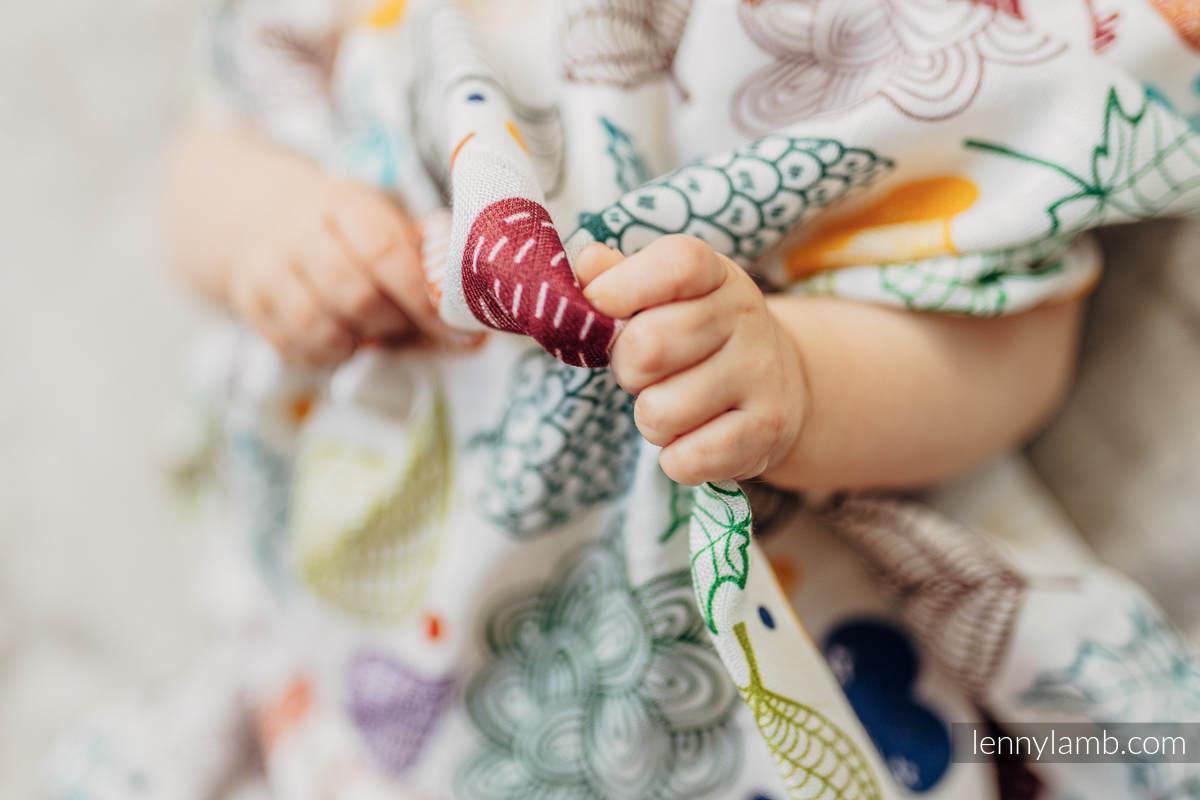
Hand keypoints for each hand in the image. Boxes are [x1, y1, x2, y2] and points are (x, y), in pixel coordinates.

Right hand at [228, 177, 451, 365]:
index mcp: (344, 203)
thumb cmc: (346, 230)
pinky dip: (328, 354)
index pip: (383, 250)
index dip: (420, 295)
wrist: (258, 214)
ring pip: (319, 327)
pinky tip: (342, 338)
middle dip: (392, 323)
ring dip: (358, 342)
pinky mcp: (249, 304)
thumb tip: (474, 341)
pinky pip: (294, 348)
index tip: (451, 325)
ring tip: (373, 331)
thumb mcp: (383, 225)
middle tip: (407, 326)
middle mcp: (298, 232)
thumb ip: (425, 274)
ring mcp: (267, 269)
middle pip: (354, 295)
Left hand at [578, 236, 807, 485]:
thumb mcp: (665, 297)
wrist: (777, 387)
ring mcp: (761, 374)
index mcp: (716, 275)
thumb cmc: (697, 338)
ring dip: (650, 418)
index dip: (621, 289)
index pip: (675, 266)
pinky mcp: (766, 430)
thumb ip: (618, 278)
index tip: (603, 308)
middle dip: (626, 370)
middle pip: (648, 347)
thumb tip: (588, 263)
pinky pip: (686, 460)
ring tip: (674, 405)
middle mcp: (746, 317)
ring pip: (658, 412)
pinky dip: (675, 459)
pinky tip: (694, 439)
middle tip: (645, 373)